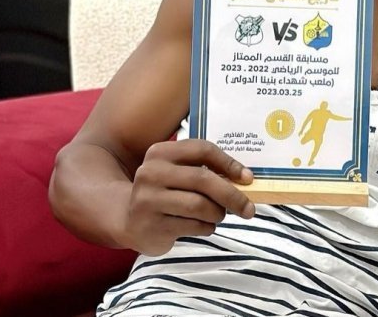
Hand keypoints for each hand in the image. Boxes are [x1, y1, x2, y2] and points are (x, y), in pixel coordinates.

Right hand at [122, 139, 254, 255]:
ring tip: (218, 215)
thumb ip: (206, 170)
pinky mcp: (151, 225)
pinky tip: (203, 225)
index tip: (248, 178)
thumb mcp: (179, 173)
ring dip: (218, 213)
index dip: (229, 163)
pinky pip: (193, 226)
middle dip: (232, 195)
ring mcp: (147, 200)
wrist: (128, 220)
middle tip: (249, 209)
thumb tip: (245, 179)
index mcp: (161, 152)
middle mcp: (151, 173)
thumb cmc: (166, 192)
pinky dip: (206, 227)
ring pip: (199, 206)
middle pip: (203, 179)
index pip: (202, 150)